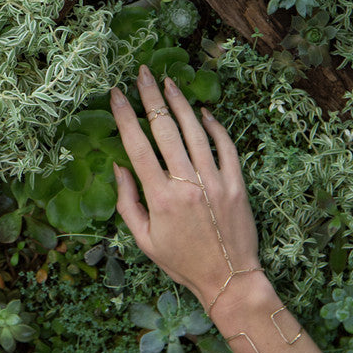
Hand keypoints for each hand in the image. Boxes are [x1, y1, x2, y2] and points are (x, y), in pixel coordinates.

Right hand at [110, 65, 263, 316]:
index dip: (125, 116)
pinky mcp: (237, 183)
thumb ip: (127, 202)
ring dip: (180, 102)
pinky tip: (202, 111)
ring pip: (194, 130)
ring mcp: (215, 180)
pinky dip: (213, 125)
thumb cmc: (181, 262)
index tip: (116, 93)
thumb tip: (119, 166)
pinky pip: (225, 145)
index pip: (137, 145)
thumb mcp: (143, 240)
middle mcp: (187, 183)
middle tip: (142, 73)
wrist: (229, 279)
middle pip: (165, 128)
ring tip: (168, 81)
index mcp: (160, 197)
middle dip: (151, 96)